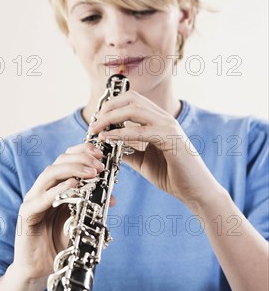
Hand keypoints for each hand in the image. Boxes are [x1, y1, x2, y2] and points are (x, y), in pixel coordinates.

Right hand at [12, 142, 114, 282]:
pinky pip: (42, 199)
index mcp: (53, 188)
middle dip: (81, 158)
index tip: (101, 154)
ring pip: (49, 175)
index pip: (65, 161)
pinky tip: (74, 185)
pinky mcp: (27, 215)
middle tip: (100, 164)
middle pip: (58, 162)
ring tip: (92, 172)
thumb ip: (92, 208)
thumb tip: (112, 197)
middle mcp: (41, 190)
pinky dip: (58, 190)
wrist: (39, 271)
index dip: (82, 153)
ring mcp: (32, 201)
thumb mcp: (80, 222)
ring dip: (73, 170)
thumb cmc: (59, 245)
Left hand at [89, 90, 222, 204]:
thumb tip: (108, 145)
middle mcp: (164, 119)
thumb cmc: (173, 175)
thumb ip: (128, 150)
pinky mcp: (171, 140)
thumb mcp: (143, 161)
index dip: (111, 106)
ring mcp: (168, 127)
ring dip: (110, 118)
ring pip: (134, 109)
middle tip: (93, 124)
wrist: (196, 191)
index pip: (132, 100)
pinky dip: (121, 134)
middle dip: (108, 107)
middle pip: (131, 98)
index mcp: (158, 121)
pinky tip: (108, 139)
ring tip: (96, 129)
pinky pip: (141, 131)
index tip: (96, 121)